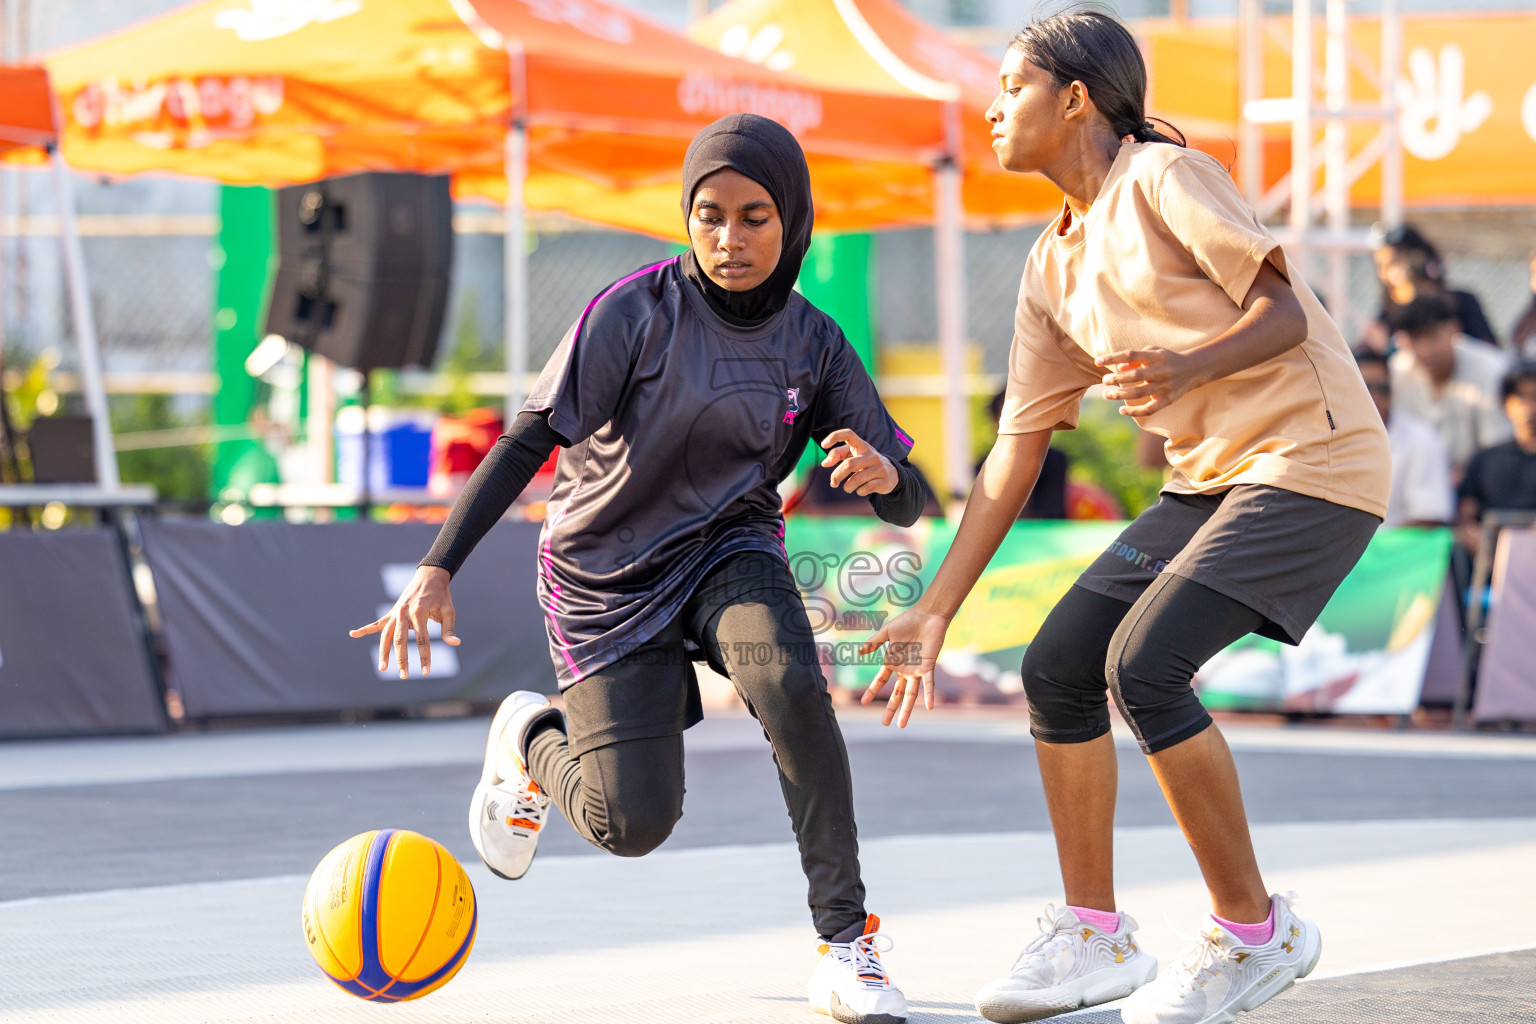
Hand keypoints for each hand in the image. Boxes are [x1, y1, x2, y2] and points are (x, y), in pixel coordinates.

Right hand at [349, 565, 458, 677]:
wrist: (430, 576)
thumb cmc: (441, 595)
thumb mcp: (448, 610)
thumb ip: (449, 628)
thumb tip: (455, 643)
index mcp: (419, 612)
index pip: (422, 639)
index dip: (424, 657)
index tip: (426, 672)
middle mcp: (404, 612)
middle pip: (400, 640)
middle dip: (402, 660)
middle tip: (404, 676)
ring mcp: (396, 612)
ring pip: (386, 635)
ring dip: (384, 652)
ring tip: (383, 668)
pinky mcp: (392, 612)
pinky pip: (377, 623)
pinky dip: (365, 629)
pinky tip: (353, 634)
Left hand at [821, 428, 897, 494]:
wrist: (892, 474)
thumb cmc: (866, 463)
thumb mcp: (853, 456)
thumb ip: (837, 455)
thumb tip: (824, 463)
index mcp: (862, 445)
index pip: (848, 434)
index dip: (835, 436)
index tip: (823, 445)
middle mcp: (871, 455)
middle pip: (849, 465)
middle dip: (837, 476)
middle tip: (833, 483)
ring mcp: (879, 467)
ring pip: (857, 479)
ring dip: (847, 487)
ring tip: (847, 488)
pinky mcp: (884, 480)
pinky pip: (866, 489)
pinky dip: (859, 491)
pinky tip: (860, 490)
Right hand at [856, 606, 949, 726]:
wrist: (926, 616)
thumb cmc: (907, 621)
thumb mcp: (887, 632)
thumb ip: (874, 642)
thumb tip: (859, 652)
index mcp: (893, 662)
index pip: (880, 681)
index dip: (872, 692)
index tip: (864, 703)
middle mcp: (904, 670)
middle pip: (896, 693)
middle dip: (890, 708)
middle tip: (885, 724)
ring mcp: (916, 670)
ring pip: (911, 694)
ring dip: (907, 709)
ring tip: (901, 725)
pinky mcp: (928, 666)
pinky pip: (929, 683)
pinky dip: (929, 694)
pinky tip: (930, 706)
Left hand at [1096, 347, 1201, 417]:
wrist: (1194, 369)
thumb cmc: (1166, 359)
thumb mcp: (1153, 352)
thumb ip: (1135, 358)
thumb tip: (1118, 367)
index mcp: (1156, 357)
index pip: (1131, 355)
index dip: (1113, 358)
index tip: (1097, 361)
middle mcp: (1161, 371)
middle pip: (1135, 375)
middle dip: (1117, 379)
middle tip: (1104, 380)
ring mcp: (1165, 387)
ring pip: (1140, 393)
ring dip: (1121, 395)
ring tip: (1106, 394)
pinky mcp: (1168, 400)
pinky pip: (1150, 409)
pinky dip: (1135, 412)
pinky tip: (1121, 410)